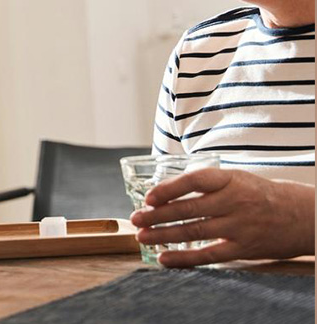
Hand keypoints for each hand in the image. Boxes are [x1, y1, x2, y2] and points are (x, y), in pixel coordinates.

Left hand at [129, 168, 315, 266]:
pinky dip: (184, 258)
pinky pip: (209, 255)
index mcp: (231, 180)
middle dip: (158, 215)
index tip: (148, 197)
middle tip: (135, 219)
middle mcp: (235, 202)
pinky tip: (164, 258)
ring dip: (164, 236)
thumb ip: (205, 184)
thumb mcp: (236, 178)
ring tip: (142, 237)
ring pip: (195, 232)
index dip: (169, 189)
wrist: (302, 216)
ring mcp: (240, 226)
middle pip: (189, 209)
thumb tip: (163, 191)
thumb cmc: (259, 194)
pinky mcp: (244, 248)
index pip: (195, 181)